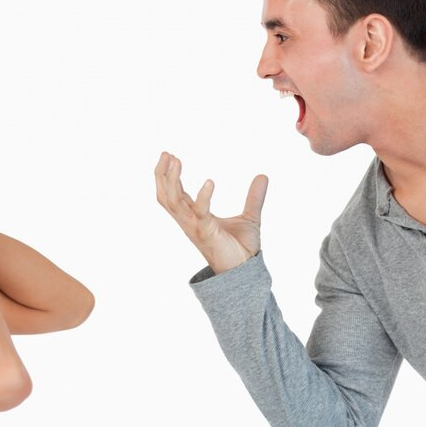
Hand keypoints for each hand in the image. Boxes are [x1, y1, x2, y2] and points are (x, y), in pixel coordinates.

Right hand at [155, 152, 267, 272]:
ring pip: (173, 203)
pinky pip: (201, 214)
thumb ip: (253, 197)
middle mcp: (189, 222)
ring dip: (172, 181)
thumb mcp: (249, 217)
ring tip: (176, 161)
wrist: (246, 273)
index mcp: (194, 217)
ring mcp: (196, 228)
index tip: (170, 156)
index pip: (173, 195)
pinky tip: (210, 182)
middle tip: (166, 153)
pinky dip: (203, 198)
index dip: (168, 176)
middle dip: (162, 175)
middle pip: (165, 197)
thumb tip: (263, 175)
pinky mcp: (208, 234)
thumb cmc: (242, 249)